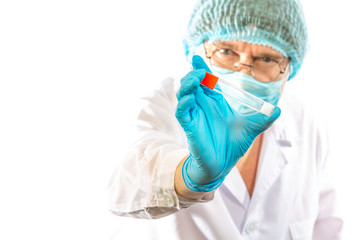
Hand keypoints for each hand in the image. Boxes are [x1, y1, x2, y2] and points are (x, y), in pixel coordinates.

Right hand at [175, 55, 280, 191]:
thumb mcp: (252, 128)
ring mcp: (195, 116)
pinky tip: (190, 98)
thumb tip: (279, 109)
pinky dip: (184, 103)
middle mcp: (203, 106)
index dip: (200, 69)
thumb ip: (264, 118)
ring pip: (184, 95)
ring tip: (195, 79)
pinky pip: (182, 112)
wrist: (224, 164)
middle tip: (198, 69)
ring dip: (187, 85)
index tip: (196, 57)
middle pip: (192, 84)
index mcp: (215, 102)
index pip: (206, 81)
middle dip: (193, 74)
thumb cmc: (233, 144)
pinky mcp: (190, 127)